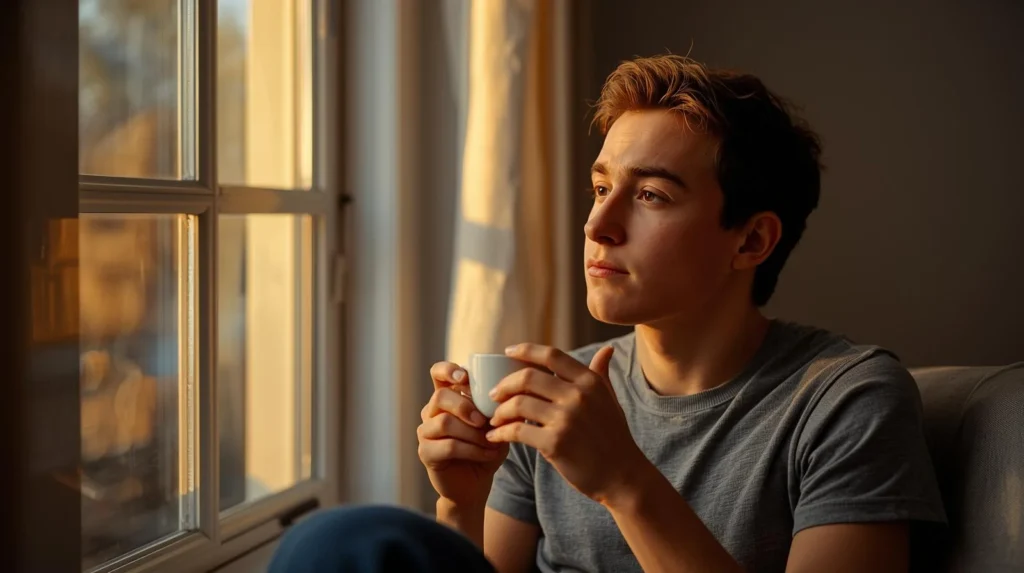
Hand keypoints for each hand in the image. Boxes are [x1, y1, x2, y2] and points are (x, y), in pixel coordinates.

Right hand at [417, 361, 508, 507]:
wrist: (476, 484)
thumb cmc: (487, 448)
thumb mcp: (498, 425)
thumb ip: (501, 408)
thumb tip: (512, 394)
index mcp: (447, 397)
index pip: (438, 373)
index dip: (448, 370)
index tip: (465, 378)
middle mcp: (431, 411)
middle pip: (441, 397)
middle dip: (466, 407)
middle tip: (485, 421)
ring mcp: (425, 432)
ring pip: (444, 422)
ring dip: (473, 432)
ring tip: (491, 441)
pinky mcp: (426, 452)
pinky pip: (448, 446)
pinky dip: (472, 450)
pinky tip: (487, 454)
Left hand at [486, 344, 649, 504]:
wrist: (622, 476)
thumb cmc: (614, 437)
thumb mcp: (610, 400)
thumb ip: (601, 374)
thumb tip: (607, 350)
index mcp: (590, 382)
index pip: (551, 355)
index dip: (525, 350)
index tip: (507, 352)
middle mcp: (578, 396)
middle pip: (528, 377)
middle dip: (505, 385)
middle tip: (494, 394)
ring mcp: (566, 419)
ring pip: (518, 404)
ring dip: (500, 411)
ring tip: (495, 418)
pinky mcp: (555, 443)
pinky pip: (517, 431)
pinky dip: (501, 433)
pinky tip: (495, 436)